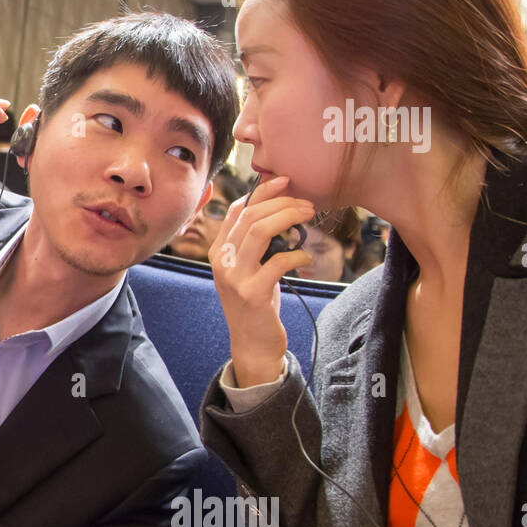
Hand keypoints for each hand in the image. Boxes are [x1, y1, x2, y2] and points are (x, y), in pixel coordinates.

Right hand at [208, 175, 314, 387]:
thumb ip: (254, 244)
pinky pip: (279, 261)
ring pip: (260, 231)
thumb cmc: (255, 303)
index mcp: (218, 251)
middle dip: (282, 202)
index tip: (286, 182)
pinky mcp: (253, 293)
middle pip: (251, 215)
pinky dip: (298, 254)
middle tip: (307, 203)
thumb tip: (280, 211)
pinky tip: (305, 257)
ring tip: (308, 216)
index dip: (262, 191)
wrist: (252, 344)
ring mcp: (235, 277)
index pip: (238, 209)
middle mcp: (221, 261)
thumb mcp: (248, 269)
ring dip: (289, 218)